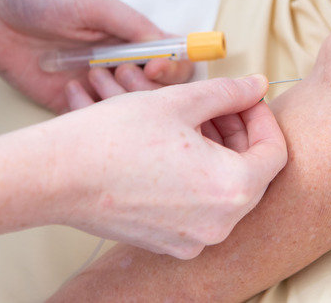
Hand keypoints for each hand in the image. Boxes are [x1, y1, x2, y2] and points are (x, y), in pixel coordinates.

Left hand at [0, 0, 193, 112]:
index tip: (156, 68)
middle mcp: (117, 63)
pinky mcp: (70, 104)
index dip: (173, 68)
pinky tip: (71, 88)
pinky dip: (91, 111)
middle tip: (121, 71)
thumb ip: (133, 25)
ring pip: (129, 109)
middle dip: (147, 87)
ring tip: (91, 75)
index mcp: (129, 36)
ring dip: (118, 98)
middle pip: (157, 90)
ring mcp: (95, 85)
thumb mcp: (93, 3)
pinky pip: (94, 120)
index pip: (170, 59)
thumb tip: (170, 46)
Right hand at [40, 75, 286, 258]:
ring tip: (190, 120)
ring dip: (215, 151)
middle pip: (249, 173)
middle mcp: (218, 225)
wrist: (55, 175)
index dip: (263, 119)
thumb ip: (229, 92)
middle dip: (237, 133)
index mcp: (232, 190)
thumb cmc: (115, 137)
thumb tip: (257, 86)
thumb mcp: (181, 101)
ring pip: (222, 189)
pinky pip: (197, 207)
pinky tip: (173, 148)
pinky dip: (195, 176)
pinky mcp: (166, 243)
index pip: (275, 153)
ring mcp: (191, 240)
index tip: (247, 100)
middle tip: (217, 105)